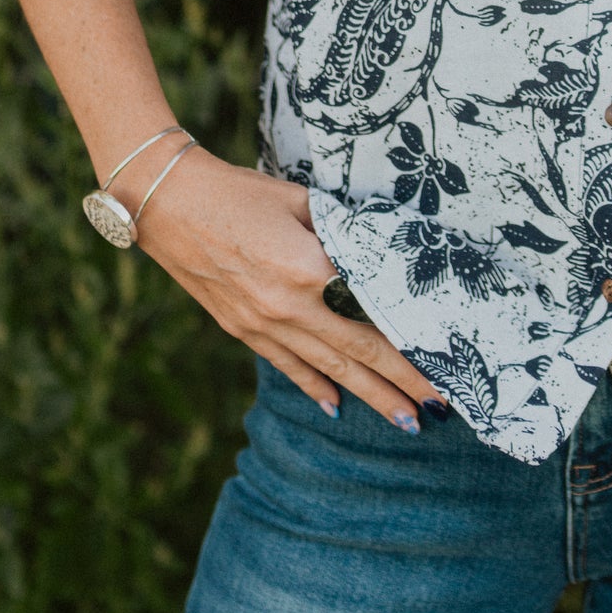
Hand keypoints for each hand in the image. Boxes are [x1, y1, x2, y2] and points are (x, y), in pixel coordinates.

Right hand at [130, 149, 441, 430]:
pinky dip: (314, 387)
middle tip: (439, 407)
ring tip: (403, 421)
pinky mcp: (242, 330)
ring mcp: (264, 323)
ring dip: (369, 397)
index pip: (373, 310)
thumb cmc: (240, 191)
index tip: (443, 357)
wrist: (168, 204)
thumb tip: (374, 250)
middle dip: (401, 383)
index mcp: (310, 267)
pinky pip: (288, 365)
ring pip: (329, 369)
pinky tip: (336, 406)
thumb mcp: (299, 200)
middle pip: (358, 352)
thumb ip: (339, 229)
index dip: (409, 337)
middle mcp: (290, 305)